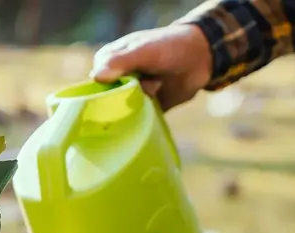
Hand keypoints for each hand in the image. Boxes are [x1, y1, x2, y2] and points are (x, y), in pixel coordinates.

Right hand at [90, 24, 212, 110]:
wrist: (201, 58)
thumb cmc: (169, 47)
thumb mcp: (144, 51)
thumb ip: (121, 62)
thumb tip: (96, 77)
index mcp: (107, 63)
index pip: (93, 85)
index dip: (104, 92)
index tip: (125, 87)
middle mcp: (114, 80)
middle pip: (105, 102)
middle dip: (122, 103)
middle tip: (146, 90)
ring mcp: (128, 95)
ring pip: (119, 113)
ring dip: (135, 110)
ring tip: (155, 92)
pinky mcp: (142, 108)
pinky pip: (134, 121)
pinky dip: (140, 122)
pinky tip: (150, 113)